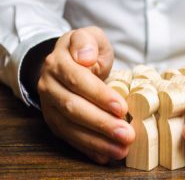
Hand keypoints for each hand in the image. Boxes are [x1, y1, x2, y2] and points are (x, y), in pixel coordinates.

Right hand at [38, 27, 134, 163]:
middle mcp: (49, 86)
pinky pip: (69, 138)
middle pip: (73, 108)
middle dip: (101, 123)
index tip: (122, 108)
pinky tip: (104, 156)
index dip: (99, 95)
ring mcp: (49, 106)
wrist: (66, 63)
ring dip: (96, 141)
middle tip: (126, 134)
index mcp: (59, 63)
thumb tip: (85, 57)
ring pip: (70, 127)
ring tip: (120, 149)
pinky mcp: (54, 121)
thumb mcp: (89, 36)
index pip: (78, 80)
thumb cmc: (85, 51)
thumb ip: (87, 41)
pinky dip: (87, 148)